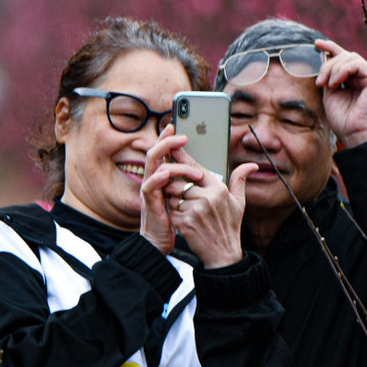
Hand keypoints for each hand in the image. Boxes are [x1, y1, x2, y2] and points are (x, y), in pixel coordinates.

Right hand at [138, 130, 189, 253]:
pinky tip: (166, 175)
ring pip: (154, 167)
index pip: (163, 152)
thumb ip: (201, 183)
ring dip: (174, 165)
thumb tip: (217, 170)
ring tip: (193, 171)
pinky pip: (149, 187)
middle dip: (167, 142)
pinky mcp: (149, 203)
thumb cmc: (176, 219)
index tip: (174, 125)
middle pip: (155, 153)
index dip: (166, 138)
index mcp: (162, 176)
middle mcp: (153, 179)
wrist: (161, 241)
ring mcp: (150, 191)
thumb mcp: (191, 198)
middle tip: (183, 137)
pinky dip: (157, 179)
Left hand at [170, 162, 256, 268]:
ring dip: (171, 198)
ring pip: (172, 194)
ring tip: (178, 204)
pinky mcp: (185, 222)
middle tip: (174, 189)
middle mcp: (208, 197)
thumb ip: (240, 180)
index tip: (171, 147)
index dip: (182, 156)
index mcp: (219, 189)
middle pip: (179, 181)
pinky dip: (170, 211)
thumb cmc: (230, 226)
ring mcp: (195, 210)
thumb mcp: (239, 203)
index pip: (196, 168)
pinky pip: (169, 209)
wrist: (223, 254)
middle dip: (173, 183)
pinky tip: (178, 216)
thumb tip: (251, 165)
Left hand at [314, 38, 366, 148]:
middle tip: (320, 82)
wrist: (352, 132)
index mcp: (353, 78)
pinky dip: (343, 70)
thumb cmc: (342, 118)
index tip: (316, 44)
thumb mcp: (329, 92)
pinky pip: (357, 65)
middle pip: (344, 56)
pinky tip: (336, 82)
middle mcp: (363, 75)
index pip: (343, 56)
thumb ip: (328, 75)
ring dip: (334, 68)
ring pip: (350, 58)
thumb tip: (324, 55)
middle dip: (328, 65)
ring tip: (328, 84)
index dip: (330, 47)